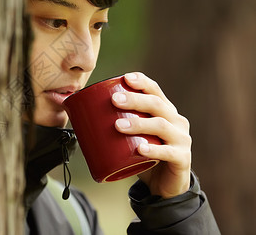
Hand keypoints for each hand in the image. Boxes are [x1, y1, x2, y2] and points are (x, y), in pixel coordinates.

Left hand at [112, 72, 190, 198]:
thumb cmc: (146, 156)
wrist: (165, 185)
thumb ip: (117, 125)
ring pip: (161, 126)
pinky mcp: (182, 158)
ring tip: (118, 126)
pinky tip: (140, 149)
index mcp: (165, 111)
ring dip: (138, 124)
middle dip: (135, 100)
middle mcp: (176, 121)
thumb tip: (81, 118)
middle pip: (156, 105)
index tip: (125, 78)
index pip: (155, 91)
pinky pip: (168, 152)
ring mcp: (182, 139)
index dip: (142, 82)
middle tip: (114, 100)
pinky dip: (153, 150)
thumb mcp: (133, 138)